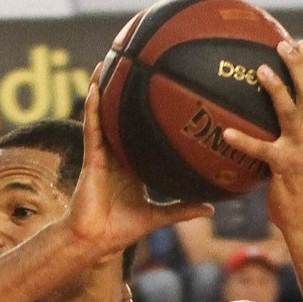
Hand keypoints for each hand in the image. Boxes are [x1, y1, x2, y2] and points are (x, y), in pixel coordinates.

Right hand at [65, 79, 213, 258]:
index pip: (140, 133)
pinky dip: (93, 107)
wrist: (95, 240)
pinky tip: (95, 87)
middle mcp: (116, 154)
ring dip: (103, 88)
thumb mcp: (158, 217)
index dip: (147, 113)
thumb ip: (183, 210)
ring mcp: (102, 153)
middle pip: (120, 116)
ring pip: (102, 115)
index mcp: (131, 164)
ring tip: (108, 61)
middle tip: (134, 63)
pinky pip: (92, 127)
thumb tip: (211, 208)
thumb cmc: (120, 230)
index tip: (159, 93)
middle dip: (122, 91)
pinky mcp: (91, 157)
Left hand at [224, 38, 302, 240]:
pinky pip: (262, 150)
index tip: (301, 43)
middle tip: (284, 43)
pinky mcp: (287, 166)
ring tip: (261, 70)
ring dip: (277, 89)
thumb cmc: (300, 190)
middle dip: (299, 64)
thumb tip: (275, 119)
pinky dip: (244, 141)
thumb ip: (295, 135)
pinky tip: (227, 133)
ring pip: (291, 111)